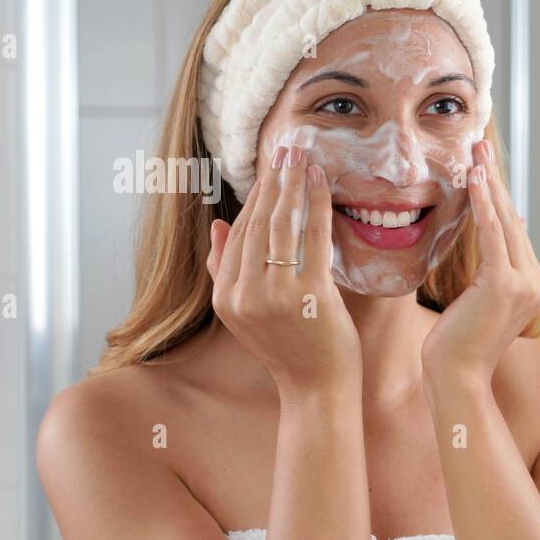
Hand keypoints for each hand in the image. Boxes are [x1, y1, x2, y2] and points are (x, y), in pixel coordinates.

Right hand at [207, 145, 360, 395]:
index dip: (255, 198)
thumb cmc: (292, 350)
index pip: (239, 234)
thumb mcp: (248, 314)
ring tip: (302, 158)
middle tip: (286, 150)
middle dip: (273, 183)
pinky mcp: (306, 296)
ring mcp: (273, 296)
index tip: (269, 170)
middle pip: (258, 225)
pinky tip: (322, 183)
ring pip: (282, 226)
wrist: (317, 390)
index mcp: (224, 297)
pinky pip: (311, 239)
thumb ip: (227, 271)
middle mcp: (242, 295)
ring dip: (293, 186)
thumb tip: (217, 225)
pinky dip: (317, 205)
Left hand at [420, 138, 539, 385]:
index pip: (513, 232)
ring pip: (504, 223)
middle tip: (479, 144)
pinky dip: (483, 205)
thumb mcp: (481, 298)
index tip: (485, 166)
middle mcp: (538, 283)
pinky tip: (475, 179)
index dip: (499, 196)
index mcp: (535, 286)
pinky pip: (492, 235)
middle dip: (495, 179)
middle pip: (512, 220)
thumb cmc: (458, 344)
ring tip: (476, 151)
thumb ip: (497, 265)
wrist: (456, 378)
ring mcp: (526, 284)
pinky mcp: (505, 285)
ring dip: (489, 183)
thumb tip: (516, 225)